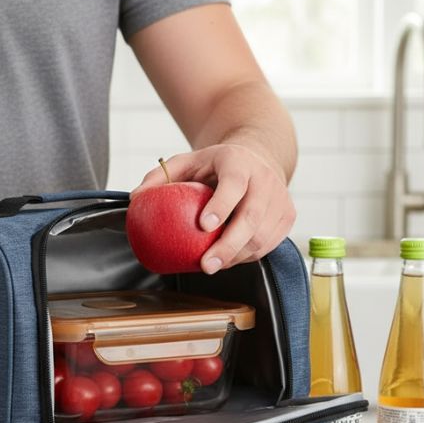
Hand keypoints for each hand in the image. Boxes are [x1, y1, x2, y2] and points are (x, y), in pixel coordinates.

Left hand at [131, 138, 295, 272]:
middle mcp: (265, 179)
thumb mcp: (188, 161)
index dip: (221, 205)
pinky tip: (227, 260)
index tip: (204, 226)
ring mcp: (280, 199)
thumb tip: (136, 199)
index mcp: (239, 162)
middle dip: (229, 245)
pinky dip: (247, 257)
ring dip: (236, 256)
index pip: (234, 184)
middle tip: (206, 265)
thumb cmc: (216, 165)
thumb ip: (161, 176)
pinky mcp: (287, 217)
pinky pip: (268, 245)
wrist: (258, 157)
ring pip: (262, 237)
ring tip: (212, 265)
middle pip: (252, 217)